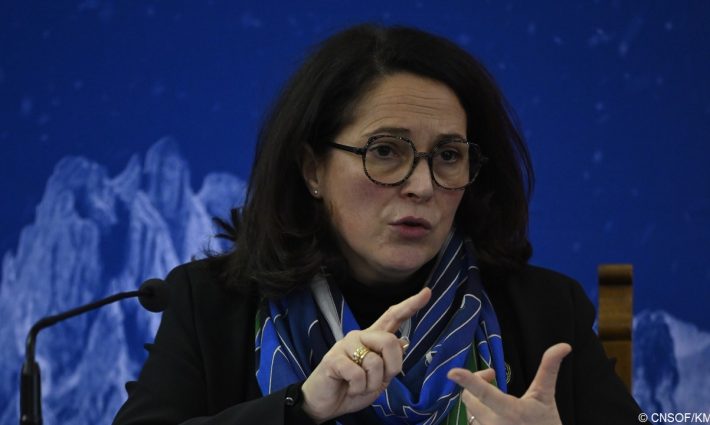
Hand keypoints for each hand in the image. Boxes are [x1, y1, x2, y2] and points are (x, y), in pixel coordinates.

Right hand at [301, 287, 431, 423]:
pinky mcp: (333, 359)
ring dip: (372, 384)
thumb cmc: (352, 388)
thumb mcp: (379, 377)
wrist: (325, 403)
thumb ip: (389, 360)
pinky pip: (358, 375)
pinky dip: (358, 388)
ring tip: (359, 386)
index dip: (411, 305)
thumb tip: (402, 342)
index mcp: (372, 338)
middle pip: (390, 342)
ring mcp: (345, 345)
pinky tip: (349, 388)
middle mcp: (359, 336)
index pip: (393, 317)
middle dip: (391, 368)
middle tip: (378, 381)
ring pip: (375, 362)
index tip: (427, 292)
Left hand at [447, 343, 571, 424]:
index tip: (452, 372)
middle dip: (476, 385)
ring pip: (470, 412)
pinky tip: (496, 416)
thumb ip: (549, 369)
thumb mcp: (546, 396)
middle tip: (491, 377)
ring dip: (479, 403)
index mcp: (511, 411)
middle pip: (469, 399)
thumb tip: (564, 346)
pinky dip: (480, 416)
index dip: (469, 381)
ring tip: (495, 401)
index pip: (485, 393)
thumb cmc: (546, 424)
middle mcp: (494, 424)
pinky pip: (474, 424)